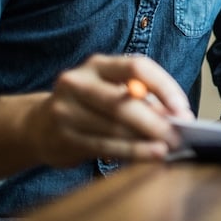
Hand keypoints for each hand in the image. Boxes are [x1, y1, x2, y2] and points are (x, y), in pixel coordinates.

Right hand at [29, 54, 193, 166]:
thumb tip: (177, 116)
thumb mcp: (112, 90)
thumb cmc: (89, 106)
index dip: (163, 87)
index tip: (182, 109)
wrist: (39, 126)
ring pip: (114, 126)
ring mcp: (67, 110)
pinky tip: (150, 155)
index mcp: (98, 64)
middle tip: (178, 135)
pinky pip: (105, 146)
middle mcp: (78, 82)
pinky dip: (132, 152)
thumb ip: (142, 98)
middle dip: (155, 120)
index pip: (136, 67)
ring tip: (169, 148)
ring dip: (146, 139)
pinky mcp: (63, 137)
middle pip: (123, 100)